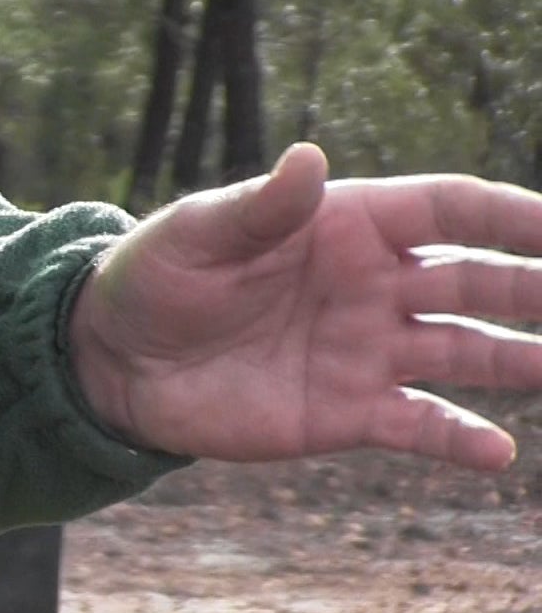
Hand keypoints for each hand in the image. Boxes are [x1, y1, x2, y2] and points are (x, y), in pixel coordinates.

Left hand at [71, 143, 541, 470]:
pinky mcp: (345, 411)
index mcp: (344, 224)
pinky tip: (497, 453)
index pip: (448, 210)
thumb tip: (308, 159)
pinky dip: (460, 440)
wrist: (112, 359)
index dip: (512, 215)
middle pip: (478, 280)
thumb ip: (258, 206)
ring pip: (468, 351)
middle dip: (539, 287)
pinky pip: (419, 425)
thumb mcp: (197, 234)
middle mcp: (372, 285)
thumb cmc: (153, 276)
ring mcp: (364, 349)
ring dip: (525, 359)